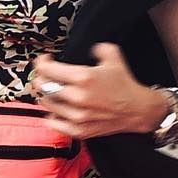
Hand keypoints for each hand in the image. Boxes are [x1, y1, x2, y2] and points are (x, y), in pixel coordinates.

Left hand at [29, 43, 168, 138]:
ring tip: (52, 90)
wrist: (137, 110)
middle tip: (45, 75)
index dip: (42, 63)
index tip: (44, 61)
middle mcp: (78, 98)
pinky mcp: (78, 130)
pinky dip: (52, 114)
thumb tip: (85, 47)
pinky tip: (58, 108)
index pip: (48, 69)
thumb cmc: (124, 84)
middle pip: (43, 86)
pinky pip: (53, 123)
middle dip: (41, 78)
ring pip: (46, 103)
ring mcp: (77, 117)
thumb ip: (96, 47)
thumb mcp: (113, 56)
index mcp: (84, 77)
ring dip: (46, 95)